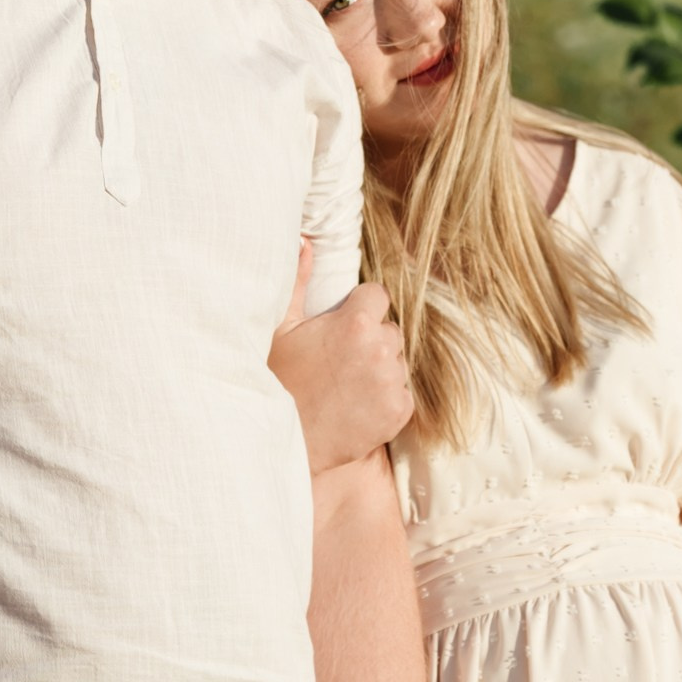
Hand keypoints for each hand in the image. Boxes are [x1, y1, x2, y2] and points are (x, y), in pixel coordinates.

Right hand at [269, 242, 412, 470]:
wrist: (287, 441)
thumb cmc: (279, 382)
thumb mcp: (281, 329)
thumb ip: (298, 280)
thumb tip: (305, 240)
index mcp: (356, 322)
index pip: (378, 296)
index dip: (360, 309)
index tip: (343, 326)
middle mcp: (381, 348)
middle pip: (390, 330)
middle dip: (372, 340)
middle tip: (341, 360)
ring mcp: (393, 381)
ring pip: (397, 362)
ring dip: (381, 369)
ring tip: (347, 385)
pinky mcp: (400, 411)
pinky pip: (402, 393)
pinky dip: (386, 398)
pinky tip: (358, 405)